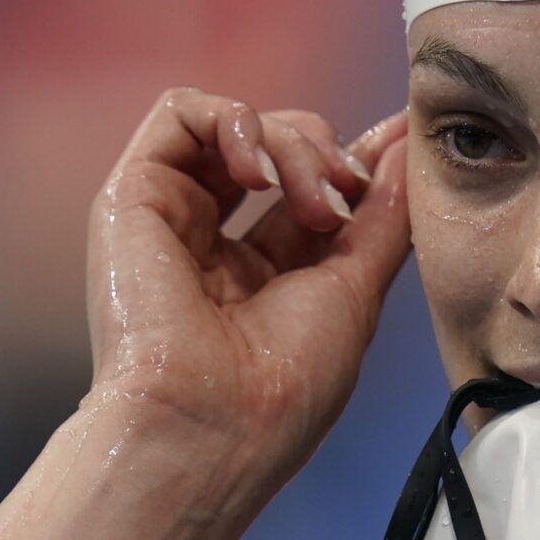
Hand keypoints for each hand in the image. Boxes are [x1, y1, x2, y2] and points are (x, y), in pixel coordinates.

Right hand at [85, 87, 409, 500]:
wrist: (209, 426)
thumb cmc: (282, 390)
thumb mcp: (355, 294)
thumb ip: (382, 218)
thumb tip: (406, 148)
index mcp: (263, 276)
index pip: (308, 189)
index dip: (354, 158)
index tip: (401, 143)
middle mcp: (213, 244)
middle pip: (279, 148)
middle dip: (327, 154)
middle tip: (346, 198)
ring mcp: (171, 219)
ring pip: (236, 126)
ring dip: (291, 142)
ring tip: (310, 201)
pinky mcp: (133, 197)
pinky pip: (179, 113)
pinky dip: (233, 122)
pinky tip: (259, 174)